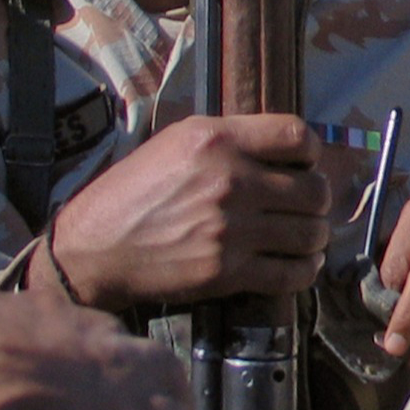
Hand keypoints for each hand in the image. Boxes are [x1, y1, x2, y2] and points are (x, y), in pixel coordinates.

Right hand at [33, 113, 329, 308]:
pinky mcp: (227, 272)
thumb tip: (287, 150)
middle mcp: (230, 181)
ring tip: (302, 235)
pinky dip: (305, 269)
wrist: (93, 250)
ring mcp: (231, 230)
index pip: (298, 136)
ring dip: (313, 235)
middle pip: (314, 189)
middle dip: (315, 199)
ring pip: (312, 232)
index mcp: (217, 140)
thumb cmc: (135, 192)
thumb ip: (232, 140)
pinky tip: (297, 262)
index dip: (311, 152)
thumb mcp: (177, 142)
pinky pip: (294, 273)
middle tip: (303, 206)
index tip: (304, 164)